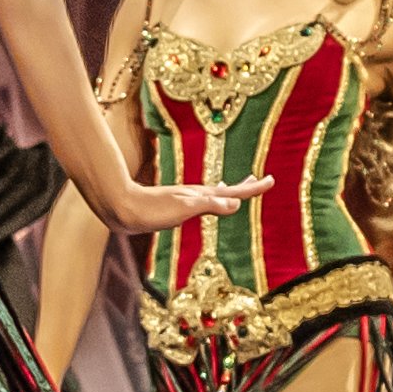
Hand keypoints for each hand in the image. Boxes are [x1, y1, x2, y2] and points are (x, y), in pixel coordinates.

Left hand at [94, 176, 267, 236]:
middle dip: (245, 187)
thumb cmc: (151, 211)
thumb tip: (234, 202)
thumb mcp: (182, 209)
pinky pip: (201, 200)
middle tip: (262, 181)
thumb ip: (208, 205)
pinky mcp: (174, 205)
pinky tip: (206, 200)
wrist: (122, 207)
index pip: (233, 192)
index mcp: (200, 196)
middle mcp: (195, 195)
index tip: (270, 180)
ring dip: (230, 191)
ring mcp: (185, 199)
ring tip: (239, 189)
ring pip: (214, 194)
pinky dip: (212, 199)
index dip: (252, 188)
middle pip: (227, 190)